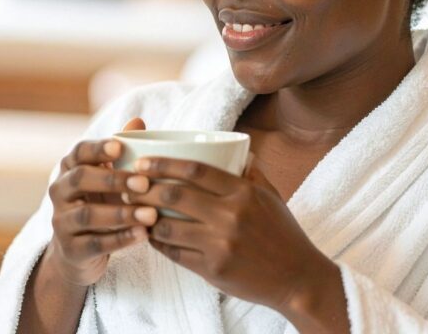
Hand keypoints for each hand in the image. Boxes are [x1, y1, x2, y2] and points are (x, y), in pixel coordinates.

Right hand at [46, 118, 157, 286]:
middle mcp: (59, 193)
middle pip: (80, 179)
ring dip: (121, 214)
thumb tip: (138, 120)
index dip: (98, 148)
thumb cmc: (99, 205)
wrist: (77, 253)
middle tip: (144, 183)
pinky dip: (121, 239)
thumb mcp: (108, 179)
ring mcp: (62, 223)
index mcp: (69, 170)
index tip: (121, 147)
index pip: (78, 152)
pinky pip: (96, 244)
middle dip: (113, 180)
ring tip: (151, 215)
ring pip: (88, 215)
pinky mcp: (71, 250)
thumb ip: (121, 152)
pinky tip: (144, 235)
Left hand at [125, 155, 346, 326]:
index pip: (194, 170)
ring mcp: (220, 245)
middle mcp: (230, 216)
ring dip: (145, 218)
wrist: (299, 278)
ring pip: (167, 227)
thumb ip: (250, 172)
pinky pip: (175, 253)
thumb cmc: (283, 233)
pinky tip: (150, 236)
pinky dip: (158, 243)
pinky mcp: (213, 270)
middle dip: (144, 189)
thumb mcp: (270, 196)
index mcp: (243, 192)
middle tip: (128, 185)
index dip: (163, 164)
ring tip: (133, 211)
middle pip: (174, 196)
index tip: (143, 163)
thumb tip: (235, 149)